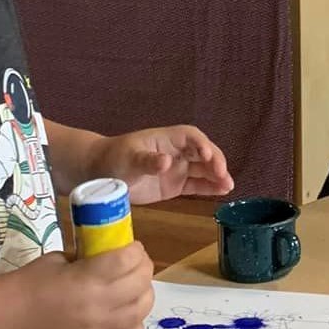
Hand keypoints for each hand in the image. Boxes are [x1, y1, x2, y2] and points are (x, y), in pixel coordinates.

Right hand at [0, 244, 153, 328]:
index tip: (130, 246)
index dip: (135, 250)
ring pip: (140, 312)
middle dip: (143, 268)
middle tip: (135, 264)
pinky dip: (134, 327)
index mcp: (88, 278)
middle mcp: (99, 304)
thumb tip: (105, 256)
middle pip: (141, 284)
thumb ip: (86, 259)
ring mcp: (98, 328)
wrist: (2, 318)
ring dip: (143, 296)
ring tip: (134, 288)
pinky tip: (127, 317)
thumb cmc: (26, 283)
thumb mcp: (58, 260)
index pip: (129, 260)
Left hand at [92, 126, 232, 204]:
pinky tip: (222, 192)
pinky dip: (210, 188)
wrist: (100, 174)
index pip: (191, 137)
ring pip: (203, 170)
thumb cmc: (114, 160)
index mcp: (167, 139)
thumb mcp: (129, 160)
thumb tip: (167, 162)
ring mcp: (178, 169)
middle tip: (223, 175)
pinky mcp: (175, 185)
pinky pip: (197, 185)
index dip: (202, 144)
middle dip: (215, 162)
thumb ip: (148, 162)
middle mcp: (177, 152)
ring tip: (229, 186)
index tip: (209, 156)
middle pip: (203, 152)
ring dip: (217, 176)